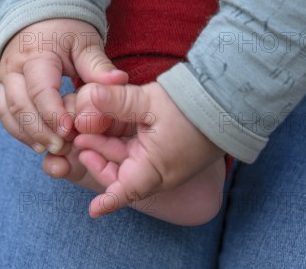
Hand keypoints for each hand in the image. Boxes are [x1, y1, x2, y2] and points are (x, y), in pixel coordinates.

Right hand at [0, 19, 127, 153]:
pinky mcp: (1, 87)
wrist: (42, 18)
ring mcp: (3, 78)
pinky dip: (18, 130)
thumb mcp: (86, 43)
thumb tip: (119, 81)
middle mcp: (13, 67)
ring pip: (7, 112)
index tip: (70, 131)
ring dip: (27, 134)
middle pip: (20, 106)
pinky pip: (3, 113)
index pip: (40, 91)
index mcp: (35, 55)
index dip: (53, 114)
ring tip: (51, 149)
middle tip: (62, 148)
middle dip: (40, 131)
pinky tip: (38, 143)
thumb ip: (99, 65)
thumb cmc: (67, 32)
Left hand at [70, 82, 224, 218]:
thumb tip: (90, 96)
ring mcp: (164, 162)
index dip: (108, 201)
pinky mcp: (167, 149)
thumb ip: (116, 101)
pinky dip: (122, 141)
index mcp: (155, 169)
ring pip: (128, 159)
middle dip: (98, 158)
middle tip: (78, 142)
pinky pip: (139, 151)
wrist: (227, 100)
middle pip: (120, 171)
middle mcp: (160, 172)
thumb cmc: (191, 107)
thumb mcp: (149, 103)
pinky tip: (109, 125)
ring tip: (87, 130)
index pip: (126, 192)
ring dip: (108, 146)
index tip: (93, 211)